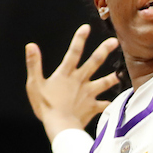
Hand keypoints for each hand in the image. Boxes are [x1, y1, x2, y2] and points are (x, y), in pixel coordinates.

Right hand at [25, 24, 118, 141]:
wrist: (60, 125)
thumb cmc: (45, 106)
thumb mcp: (34, 84)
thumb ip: (34, 64)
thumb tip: (31, 46)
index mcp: (65, 74)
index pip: (73, 52)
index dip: (79, 39)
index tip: (86, 28)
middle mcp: (80, 81)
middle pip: (94, 62)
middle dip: (104, 51)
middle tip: (115, 41)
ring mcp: (88, 94)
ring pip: (104, 83)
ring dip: (113, 77)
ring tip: (121, 73)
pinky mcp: (92, 106)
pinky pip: (103, 105)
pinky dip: (108, 104)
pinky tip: (113, 103)